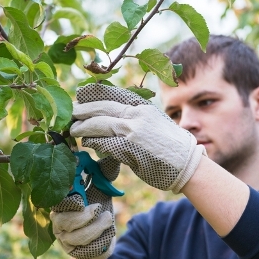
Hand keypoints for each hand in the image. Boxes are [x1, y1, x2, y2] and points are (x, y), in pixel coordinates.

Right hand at [50, 156, 118, 258]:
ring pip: (76, 235)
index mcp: (61, 201)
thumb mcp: (101, 189)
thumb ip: (104, 173)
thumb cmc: (98, 210)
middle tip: (99, 208)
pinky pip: (85, 248)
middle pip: (64, 219)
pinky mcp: (73, 252)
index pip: (58, 198)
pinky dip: (99, 240)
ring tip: (108, 219)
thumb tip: (112, 153)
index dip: (68, 196)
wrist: (101, 240)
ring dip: (96, 227)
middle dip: (84, 215)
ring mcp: (64, 238)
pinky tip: (106, 235)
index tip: (81, 193)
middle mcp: (57, 220)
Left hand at [70, 83, 205, 192]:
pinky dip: (93, 142)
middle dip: (83, 110)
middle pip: (101, 108)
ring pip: (99, 124)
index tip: (81, 96)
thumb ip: (134, 118)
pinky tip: (87, 142)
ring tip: (74, 129)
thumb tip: (112, 119)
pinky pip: (104, 143)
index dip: (94, 95)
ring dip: (83, 127)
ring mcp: (132, 131)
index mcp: (142, 106)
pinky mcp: (128, 148)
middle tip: (71, 113)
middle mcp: (136, 114)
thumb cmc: (171, 146)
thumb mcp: (154, 122)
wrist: (187, 163)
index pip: (113, 95)